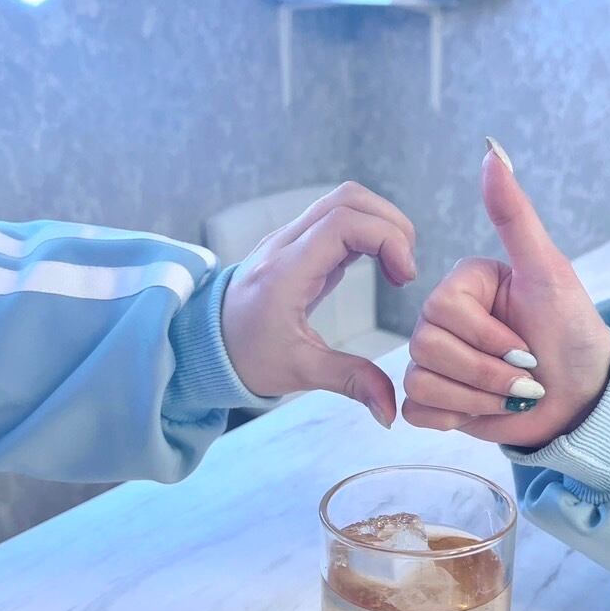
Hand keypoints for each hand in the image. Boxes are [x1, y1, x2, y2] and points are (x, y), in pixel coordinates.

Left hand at [221, 181, 415, 425]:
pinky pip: (337, 219)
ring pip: (343, 202)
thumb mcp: (300, 372)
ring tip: (396, 267)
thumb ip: (350, 382)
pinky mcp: (296, 243)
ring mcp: (289, 239)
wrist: (204, 345)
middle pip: (348, 199)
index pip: (344, 223)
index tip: (405, 277)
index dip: (387, 239)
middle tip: (405, 269)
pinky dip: (367, 232)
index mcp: (286, 271)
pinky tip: (379, 266)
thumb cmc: (247, 357)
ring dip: (380, 224)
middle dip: (391, 224)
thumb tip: (390, 411)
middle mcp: (285, 244)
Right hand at [402, 140, 609, 448]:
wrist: (585, 400)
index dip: (486, 337)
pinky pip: (415, 410)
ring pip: (420, 382)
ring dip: (478, 397)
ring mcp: (436, 361)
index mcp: (464, 284)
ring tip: (514, 393)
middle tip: (526, 374)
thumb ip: (515, 216)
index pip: (442, 309)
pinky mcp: (435, 401)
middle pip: (426, 347)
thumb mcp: (549, 271)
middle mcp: (443, 319)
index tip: (528, 344)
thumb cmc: (573, 333)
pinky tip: (486, 409)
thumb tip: (492, 151)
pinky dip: (456, 416)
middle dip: (486, 373)